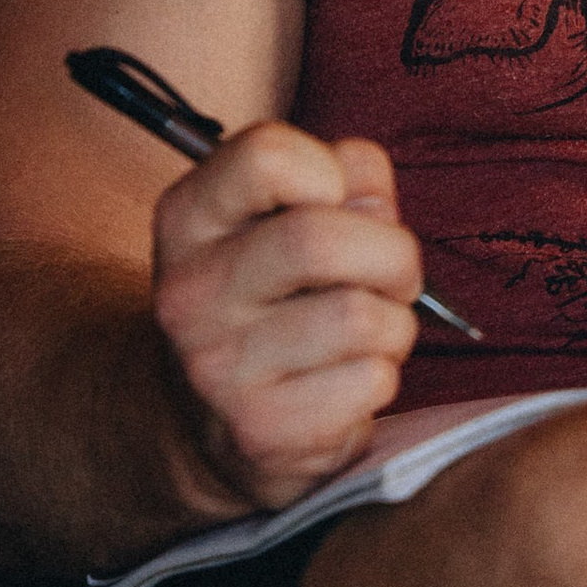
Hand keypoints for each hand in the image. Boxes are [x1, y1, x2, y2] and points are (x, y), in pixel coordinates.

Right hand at [148, 121, 422, 515]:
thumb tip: (378, 208)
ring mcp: (219, 368)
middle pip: (320, 240)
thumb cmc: (271, 293)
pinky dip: (382, 377)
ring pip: (359, 317)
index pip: (266, 156)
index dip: (328, 169)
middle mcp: (191, 291)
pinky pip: (368, 382)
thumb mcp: (283, 214)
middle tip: (397, 276)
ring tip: (370, 332)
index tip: (337, 200)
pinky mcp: (260, 431)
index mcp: (189, 218)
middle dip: (392, 254)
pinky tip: (348, 380)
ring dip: (394, 324)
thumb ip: (345, 178)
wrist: (206, 420)